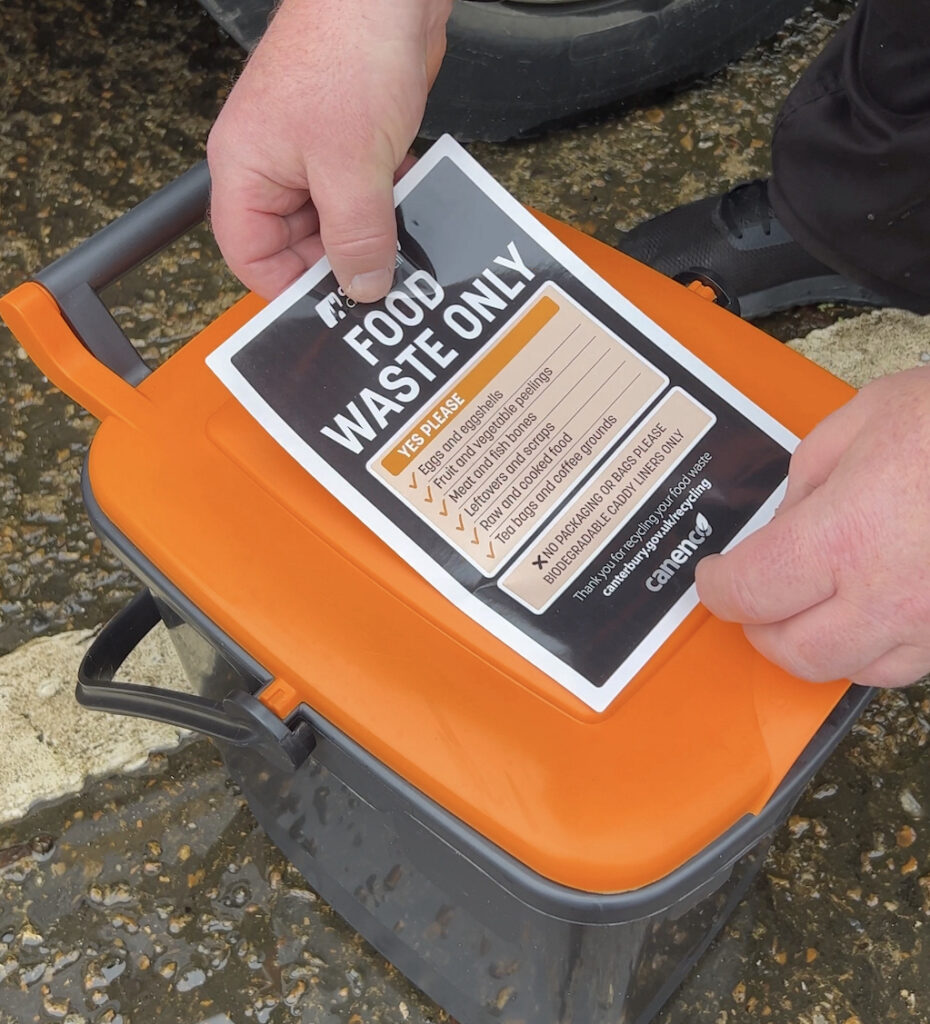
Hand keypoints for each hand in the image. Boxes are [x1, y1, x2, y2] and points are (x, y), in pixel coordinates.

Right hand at [207, 0, 451, 299]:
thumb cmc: (348, 50)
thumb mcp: (351, 167)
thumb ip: (356, 237)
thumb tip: (362, 288)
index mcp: (246, 170)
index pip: (251, 256)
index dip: (288, 290)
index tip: (331, 312)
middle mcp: (273, 165)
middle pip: (297, 245)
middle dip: (338, 266)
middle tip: (380, 290)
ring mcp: (313, 153)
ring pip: (336, 223)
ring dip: (370, 239)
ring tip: (402, 259)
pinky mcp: (352, 142)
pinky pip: (364, 195)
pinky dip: (387, 209)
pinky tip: (412, 216)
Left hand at [696, 367, 929, 686]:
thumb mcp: (862, 421)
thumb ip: (808, 480)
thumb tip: (787, 522)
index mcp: (848, 535)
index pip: (752, 591)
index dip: (717, 588)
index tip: (713, 578)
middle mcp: (891, 595)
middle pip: (794, 652)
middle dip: (759, 627)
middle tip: (750, 599)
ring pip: (853, 671)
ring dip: (816, 645)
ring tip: (807, 607)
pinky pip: (909, 665)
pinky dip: (873, 650)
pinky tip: (869, 614)